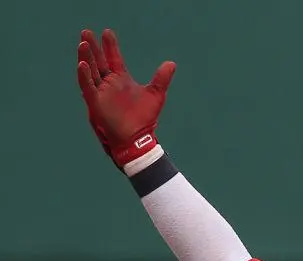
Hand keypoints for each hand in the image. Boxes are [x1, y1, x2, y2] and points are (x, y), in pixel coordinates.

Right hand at [76, 28, 175, 168]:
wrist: (137, 138)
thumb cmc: (144, 119)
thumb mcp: (155, 95)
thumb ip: (161, 79)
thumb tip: (171, 63)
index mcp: (121, 80)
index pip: (113, 58)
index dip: (110, 46)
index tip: (107, 32)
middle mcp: (109, 83)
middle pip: (98, 61)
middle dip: (93, 47)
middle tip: (87, 32)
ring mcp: (101, 92)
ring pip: (90, 71)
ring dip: (86, 58)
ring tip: (83, 44)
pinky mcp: (95, 102)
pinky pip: (87, 87)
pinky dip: (84, 76)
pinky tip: (82, 64)